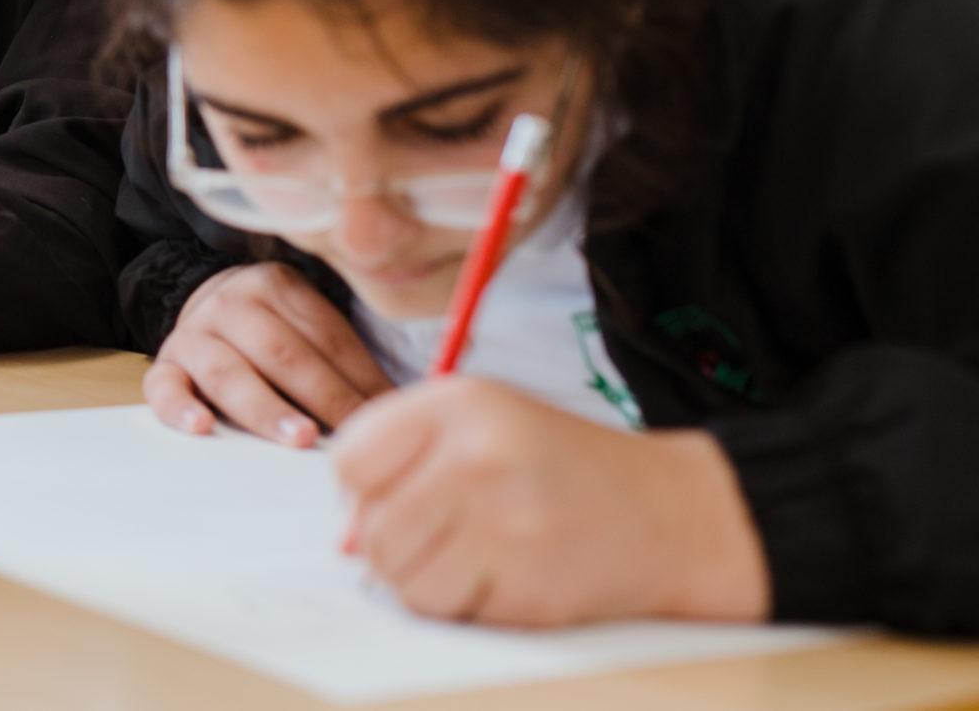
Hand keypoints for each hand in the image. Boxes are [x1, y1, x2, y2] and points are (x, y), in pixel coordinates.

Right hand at [146, 262, 392, 445]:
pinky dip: (179, 408)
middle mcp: (230, 304)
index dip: (361, 377)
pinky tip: (201, 427)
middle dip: (324, 396)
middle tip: (354, 433)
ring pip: (229, 373)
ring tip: (298, 437)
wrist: (202, 304)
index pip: (326, 336)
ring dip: (267, 408)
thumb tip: (398, 405)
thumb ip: (341, 354)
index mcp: (276, 286)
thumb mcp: (306, 319)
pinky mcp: (163, 366)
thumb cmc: (271, 329)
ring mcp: (193, 335)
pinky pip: (163, 387)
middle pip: (282, 353)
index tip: (389, 416)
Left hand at [333, 376, 771, 627]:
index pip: (350, 461)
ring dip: (425, 582)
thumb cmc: (559, 466)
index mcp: (458, 404)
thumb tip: (346, 536)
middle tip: (435, 539)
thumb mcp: (481, 423)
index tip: (389, 498)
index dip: (359, 492)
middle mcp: (479, 456)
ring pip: (404, 580)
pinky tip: (503, 578)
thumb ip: (402, 458)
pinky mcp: (531, 585)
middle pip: (373, 530)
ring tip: (471, 558)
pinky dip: (464, 606)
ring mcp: (507, 524)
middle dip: (390, 547)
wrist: (670, 513)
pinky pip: (451, 612)